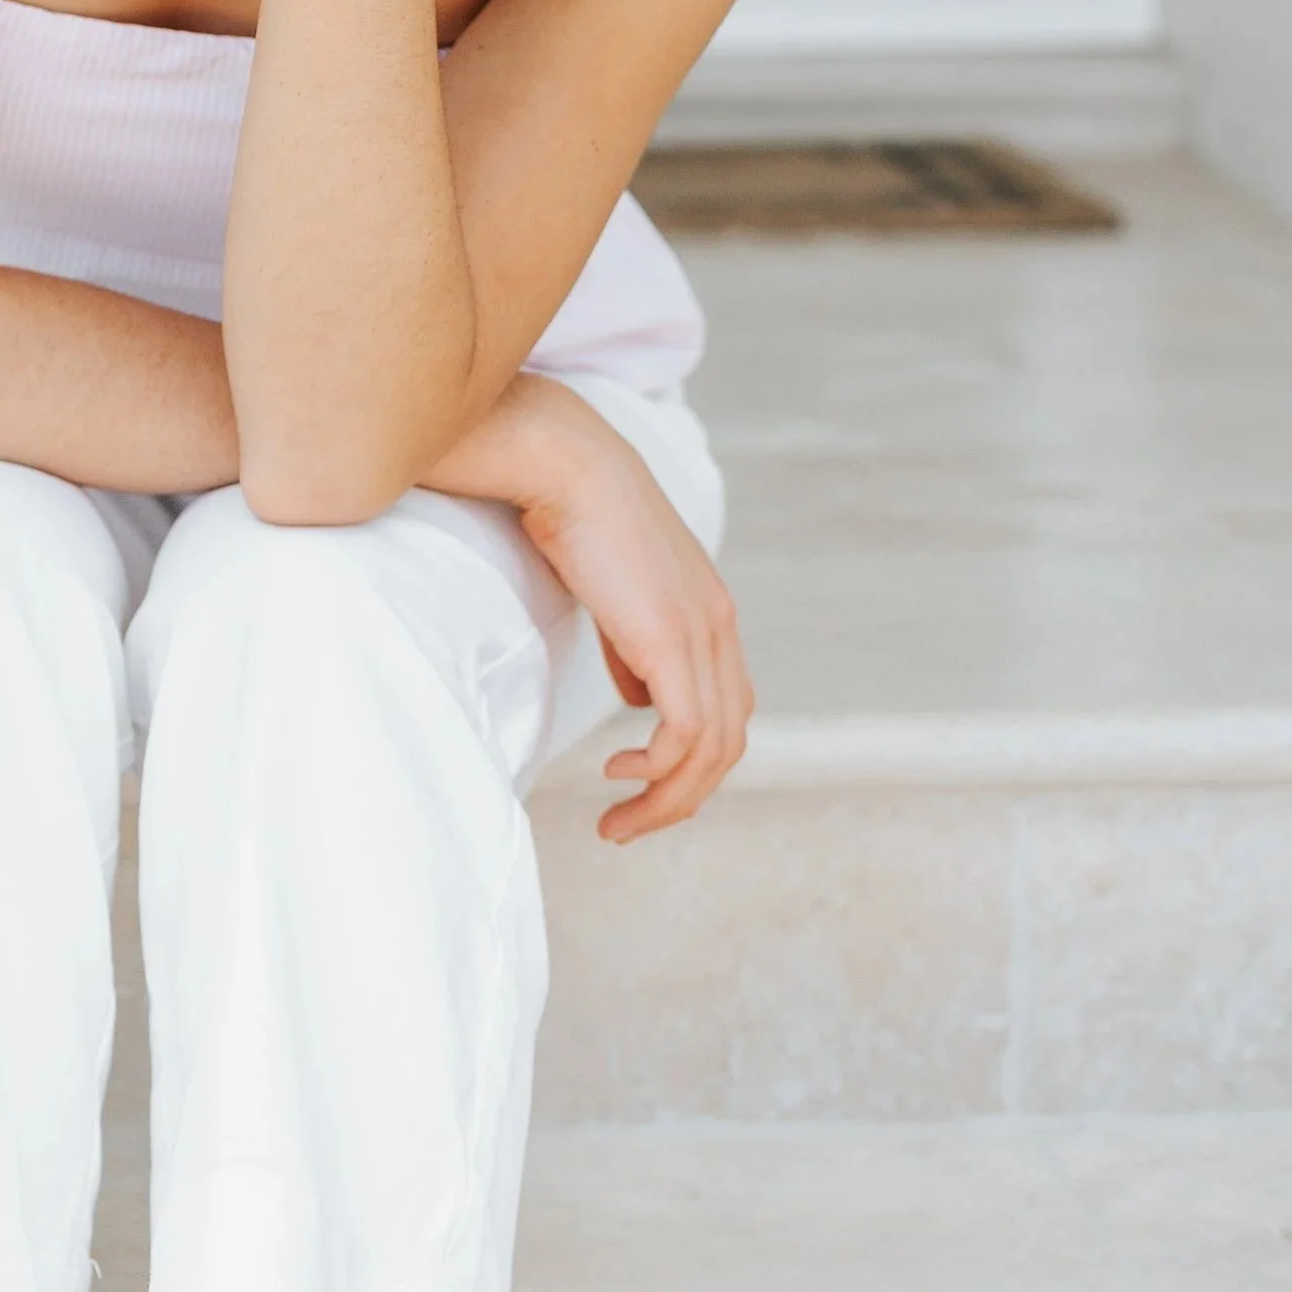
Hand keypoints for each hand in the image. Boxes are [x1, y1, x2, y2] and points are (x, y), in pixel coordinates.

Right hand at [433, 374, 749, 839]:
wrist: (563, 464)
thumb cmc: (572, 515)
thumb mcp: (614, 591)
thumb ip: (633, 645)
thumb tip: (637, 697)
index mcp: (710, 615)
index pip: (726, 710)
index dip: (689, 761)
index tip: (634, 784)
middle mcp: (719, 627)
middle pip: (728, 743)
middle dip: (680, 799)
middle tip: (627, 827)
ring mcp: (702, 633)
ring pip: (712, 749)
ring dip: (667, 800)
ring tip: (618, 823)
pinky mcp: (671, 639)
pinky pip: (686, 732)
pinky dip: (658, 770)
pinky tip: (619, 773)